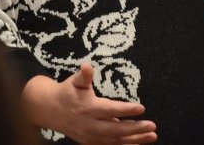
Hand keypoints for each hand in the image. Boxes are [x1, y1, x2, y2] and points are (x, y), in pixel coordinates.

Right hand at [22, 62, 157, 144]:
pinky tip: (139, 144)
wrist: (50, 110)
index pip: (110, 110)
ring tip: (152, 136)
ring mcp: (90, 136)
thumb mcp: (75, 81)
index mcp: (88, 107)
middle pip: (116, 130)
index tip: (141, 108)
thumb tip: (87, 65)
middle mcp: (90, 124)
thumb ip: (84, 75)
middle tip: (152, 126)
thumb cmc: (67, 91)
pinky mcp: (90, 143)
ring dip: (135, 140)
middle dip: (135, 129)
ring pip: (115, 141)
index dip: (126, 110)